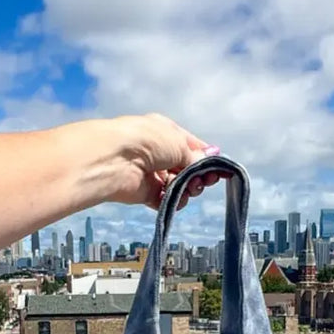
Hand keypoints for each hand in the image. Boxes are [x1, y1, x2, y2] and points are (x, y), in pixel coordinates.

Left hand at [100, 113, 230, 210]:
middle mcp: (158, 152)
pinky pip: (166, 200)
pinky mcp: (145, 193)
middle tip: (204, 181)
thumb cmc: (146, 142)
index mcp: (165, 132)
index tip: (219, 170)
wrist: (114, 160)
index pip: (192, 146)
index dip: (206, 158)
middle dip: (198, 176)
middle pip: (187, 168)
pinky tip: (176, 199)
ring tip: (189, 189)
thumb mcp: (179, 143)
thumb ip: (195, 157)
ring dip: (187, 189)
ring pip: (179, 185)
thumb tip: (208, 160)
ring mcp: (151, 173)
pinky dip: (174, 201)